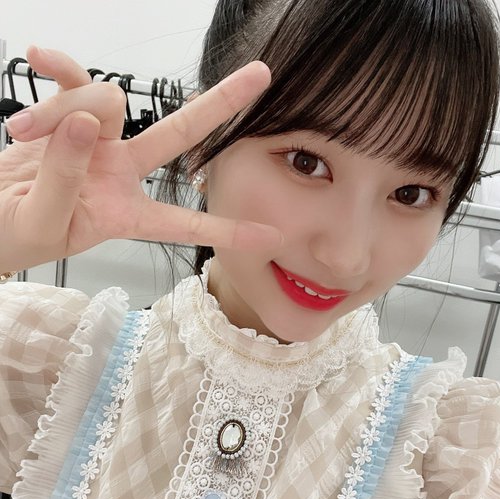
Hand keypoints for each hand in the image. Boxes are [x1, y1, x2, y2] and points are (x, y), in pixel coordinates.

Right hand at [0, 46, 280, 272]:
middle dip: (218, 106)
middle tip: (262, 75)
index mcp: (124, 215)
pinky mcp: (69, 116)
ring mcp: (98, 143)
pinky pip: (74, 79)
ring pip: (105, 102)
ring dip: (62, 110)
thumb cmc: (13, 234)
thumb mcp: (41, 220)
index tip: (271, 236)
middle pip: (178, 135)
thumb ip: (65, 177)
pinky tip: (38, 58)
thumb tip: (87, 123)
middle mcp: (120, 175)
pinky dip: (57, 70)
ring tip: (22, 136)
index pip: (183, 224)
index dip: (226, 231)